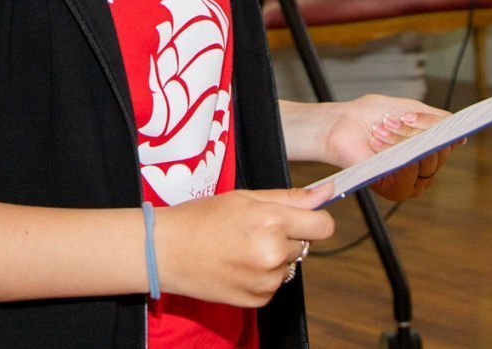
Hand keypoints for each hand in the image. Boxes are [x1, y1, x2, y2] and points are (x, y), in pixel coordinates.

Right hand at [155, 186, 334, 307]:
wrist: (165, 251)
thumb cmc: (200, 218)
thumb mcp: (245, 197)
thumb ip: (290, 197)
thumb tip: (326, 192)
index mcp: (272, 222)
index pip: (323, 226)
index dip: (314, 220)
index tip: (302, 218)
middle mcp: (273, 254)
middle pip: (305, 245)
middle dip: (288, 236)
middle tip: (254, 229)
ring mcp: (266, 280)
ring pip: (289, 265)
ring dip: (274, 257)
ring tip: (241, 247)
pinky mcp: (258, 300)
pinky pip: (274, 284)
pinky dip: (262, 275)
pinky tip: (237, 264)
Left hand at [319, 95, 457, 201]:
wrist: (341, 122)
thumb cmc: (371, 115)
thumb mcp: (410, 109)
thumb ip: (436, 121)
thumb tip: (460, 137)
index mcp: (425, 148)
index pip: (447, 145)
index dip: (440, 131)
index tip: (431, 120)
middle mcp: (419, 168)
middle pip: (438, 157)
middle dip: (417, 134)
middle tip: (394, 120)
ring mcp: (407, 180)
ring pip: (425, 167)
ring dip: (403, 143)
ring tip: (383, 129)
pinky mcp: (391, 189)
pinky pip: (408, 180)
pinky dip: (395, 159)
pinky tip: (380, 145)